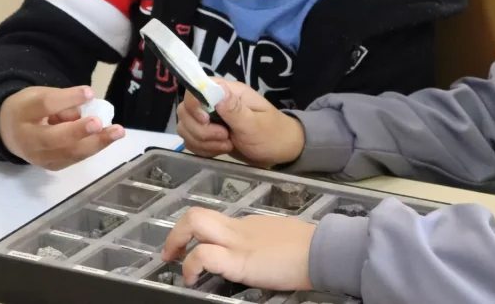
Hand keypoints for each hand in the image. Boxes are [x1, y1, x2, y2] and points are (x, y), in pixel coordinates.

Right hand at [0, 86, 124, 170]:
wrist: (9, 132)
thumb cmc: (30, 108)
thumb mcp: (40, 95)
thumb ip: (62, 101)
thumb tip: (87, 111)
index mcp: (23, 113)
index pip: (45, 105)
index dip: (68, 99)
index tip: (89, 92)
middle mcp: (28, 140)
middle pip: (53, 138)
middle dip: (78, 131)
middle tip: (98, 122)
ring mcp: (39, 158)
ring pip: (69, 153)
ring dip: (96, 143)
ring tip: (117, 132)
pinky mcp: (51, 167)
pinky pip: (74, 158)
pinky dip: (92, 148)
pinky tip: (108, 138)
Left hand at [161, 207, 314, 291]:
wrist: (322, 250)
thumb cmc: (309, 248)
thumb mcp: (282, 239)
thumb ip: (265, 243)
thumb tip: (260, 255)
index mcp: (249, 226)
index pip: (216, 223)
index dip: (197, 235)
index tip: (191, 249)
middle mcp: (239, 229)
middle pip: (198, 215)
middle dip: (177, 233)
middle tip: (172, 252)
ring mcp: (238, 242)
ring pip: (196, 224)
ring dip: (177, 242)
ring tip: (176, 263)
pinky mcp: (240, 261)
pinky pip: (207, 255)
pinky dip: (192, 265)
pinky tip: (193, 278)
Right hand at [176, 79, 304, 167]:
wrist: (279, 152)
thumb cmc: (272, 134)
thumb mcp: (255, 124)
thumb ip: (235, 110)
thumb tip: (216, 91)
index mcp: (229, 92)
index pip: (197, 88)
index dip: (194, 105)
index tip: (206, 122)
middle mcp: (216, 102)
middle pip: (186, 111)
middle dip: (201, 130)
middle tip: (225, 138)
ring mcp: (210, 118)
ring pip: (186, 127)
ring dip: (202, 142)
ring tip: (226, 146)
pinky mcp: (208, 134)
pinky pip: (191, 140)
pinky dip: (201, 148)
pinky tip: (219, 151)